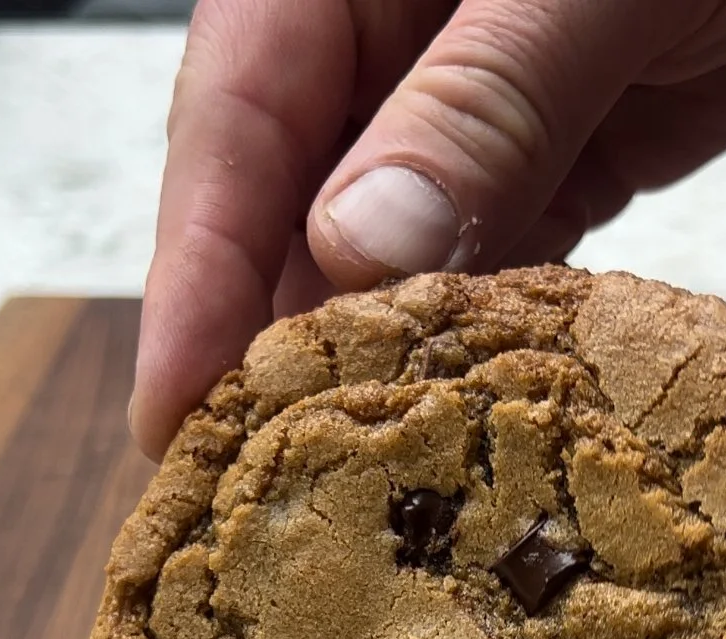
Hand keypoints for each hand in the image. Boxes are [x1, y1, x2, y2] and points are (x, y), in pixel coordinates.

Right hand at [130, 0, 725, 457]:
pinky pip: (492, 268)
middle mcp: (383, 51)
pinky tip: (462, 432)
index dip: (196, 280)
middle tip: (246, 500)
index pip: (235, 129)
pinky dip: (478, 347)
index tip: (173, 415)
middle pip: (288, 213)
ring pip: (386, 259)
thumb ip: (483, 102)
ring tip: (347, 498)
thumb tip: (360, 255)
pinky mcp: (552, 161)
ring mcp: (468, 114)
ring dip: (371, 369)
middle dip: (264, 352)